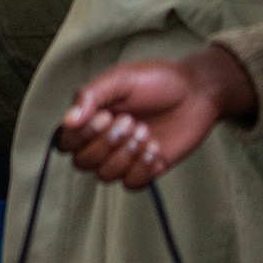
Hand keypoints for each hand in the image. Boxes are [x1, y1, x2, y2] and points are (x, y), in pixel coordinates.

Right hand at [55, 45, 257, 189]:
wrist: (196, 93)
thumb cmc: (157, 81)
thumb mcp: (120, 79)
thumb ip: (90, 96)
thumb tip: (67, 121)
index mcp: (90, 118)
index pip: (66, 143)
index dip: (83, 136)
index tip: (107, 116)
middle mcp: (102, 141)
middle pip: (82, 163)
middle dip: (108, 145)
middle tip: (132, 122)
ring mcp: (123, 158)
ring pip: (105, 176)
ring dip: (127, 156)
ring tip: (146, 133)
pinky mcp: (145, 170)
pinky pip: (131, 184)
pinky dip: (143, 169)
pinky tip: (155, 149)